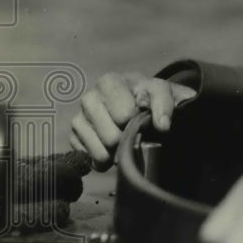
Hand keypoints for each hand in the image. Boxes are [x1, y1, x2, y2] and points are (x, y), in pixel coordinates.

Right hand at [70, 72, 196, 170]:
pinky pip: (90, 157)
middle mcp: (90, 98)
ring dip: (118, 152)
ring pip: (102, 149)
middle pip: (111, 135)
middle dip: (129, 138)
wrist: (140, 107)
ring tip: (127, 143)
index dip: (139, 120)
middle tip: (138, 133)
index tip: (152, 120)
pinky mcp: (75, 138)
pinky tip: (114, 151)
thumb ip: (167, 102)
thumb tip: (162, 125)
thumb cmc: (154, 98)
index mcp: (111, 82)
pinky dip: (105, 160)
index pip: (123, 112)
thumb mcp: (167, 93)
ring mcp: (80, 118)